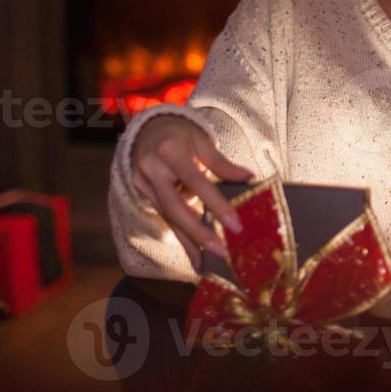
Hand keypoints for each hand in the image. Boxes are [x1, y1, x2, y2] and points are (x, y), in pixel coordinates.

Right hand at [130, 114, 252, 270]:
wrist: (146, 128)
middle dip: (197, 233)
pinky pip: (164, 217)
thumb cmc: (180, 134)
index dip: (215, 204)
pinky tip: (193, 253)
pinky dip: (180, 235)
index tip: (234, 225)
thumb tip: (248, 178)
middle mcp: (152, 169)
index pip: (196, 181)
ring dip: (187, 241)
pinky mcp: (142, 194)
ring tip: (204, 263)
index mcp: (171, 151)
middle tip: (220, 251)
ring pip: (167, 217)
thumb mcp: (201, 140)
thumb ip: (221, 163)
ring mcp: (143, 183)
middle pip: (174, 207)